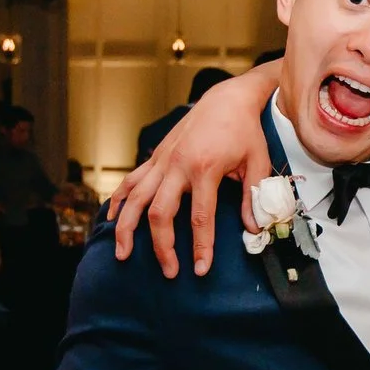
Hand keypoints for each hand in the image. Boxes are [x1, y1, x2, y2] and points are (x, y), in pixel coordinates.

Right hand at [110, 68, 278, 274]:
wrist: (226, 98)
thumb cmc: (244, 131)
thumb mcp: (257, 162)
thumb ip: (253, 197)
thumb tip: (254, 230)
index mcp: (205, 168)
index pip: (200, 217)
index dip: (200, 246)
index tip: (201, 269)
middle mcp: (177, 165)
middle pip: (160, 213)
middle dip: (161, 246)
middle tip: (169, 271)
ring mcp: (162, 161)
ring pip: (136, 198)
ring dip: (126, 228)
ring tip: (122, 254)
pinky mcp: (156, 157)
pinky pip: (131, 181)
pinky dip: (119, 200)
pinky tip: (111, 219)